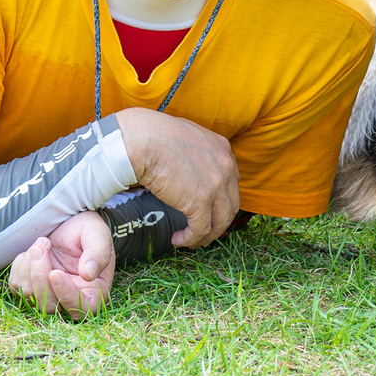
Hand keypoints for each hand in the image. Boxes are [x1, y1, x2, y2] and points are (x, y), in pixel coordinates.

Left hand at [7, 211, 114, 318]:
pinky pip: (16, 284)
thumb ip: (98, 253)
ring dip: (30, 263)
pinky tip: (35, 251)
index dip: (67, 296)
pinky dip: (21, 264)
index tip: (55, 273)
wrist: (69, 223)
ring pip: (29, 294)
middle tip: (44, 243)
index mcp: (94, 291)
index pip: (83, 308)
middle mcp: (70, 298)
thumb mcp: (98, 234)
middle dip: (40, 274)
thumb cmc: (88, 230)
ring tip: (43, 242)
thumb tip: (88, 274)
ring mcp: (48, 295)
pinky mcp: (30, 288)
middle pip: (49, 305)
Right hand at [115, 108, 238, 248]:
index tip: (209, 210)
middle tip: (202, 230)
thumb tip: (189, 166)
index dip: (221, 201)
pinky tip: (178, 239)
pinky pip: (201, 229)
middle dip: (217, 222)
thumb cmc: (155, 135)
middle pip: (230, 205)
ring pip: (220, 222)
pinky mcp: (200, 202)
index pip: (232, 183)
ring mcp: (216, 185)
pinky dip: (191, 239)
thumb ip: (197, 151)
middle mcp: (226, 167)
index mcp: (223, 149)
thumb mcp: (188, 136)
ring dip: (206, 235)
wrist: (143, 140)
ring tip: (190, 239)